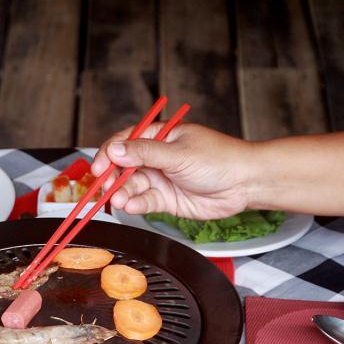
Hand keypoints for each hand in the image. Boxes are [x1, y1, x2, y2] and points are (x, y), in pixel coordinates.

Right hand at [90, 123, 253, 219]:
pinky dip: (136, 204)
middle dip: (112, 178)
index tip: (98, 168)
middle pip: (123, 167)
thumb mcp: (178, 153)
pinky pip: (145, 201)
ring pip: (132, 186)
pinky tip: (132, 206)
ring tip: (119, 200)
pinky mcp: (166, 199)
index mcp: (159, 137)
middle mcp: (156, 157)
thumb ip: (144, 153)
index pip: (124, 142)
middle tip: (104, 188)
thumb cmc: (219, 159)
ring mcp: (161, 178)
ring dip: (122, 193)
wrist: (245, 184)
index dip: (108, 154)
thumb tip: (115, 150)